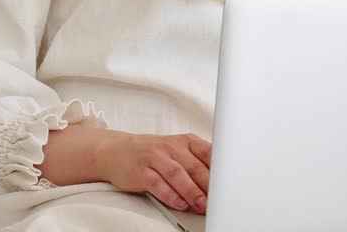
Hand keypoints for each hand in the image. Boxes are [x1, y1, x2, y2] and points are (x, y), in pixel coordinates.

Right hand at [98, 132, 212, 213]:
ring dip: (192, 192)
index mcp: (185, 141)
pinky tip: (180, 204)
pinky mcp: (141, 171)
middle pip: (194, 166)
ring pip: (178, 174)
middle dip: (209, 186)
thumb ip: (197, 162)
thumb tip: (220, 182)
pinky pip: (157, 184)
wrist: (118, 151)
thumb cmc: (154, 153)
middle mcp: (171, 147)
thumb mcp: (178, 150)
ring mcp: (154, 158)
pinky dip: (170, 195)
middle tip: (219, 201)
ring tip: (202, 205)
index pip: (208, 152)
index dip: (220, 170)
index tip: (229, 184)